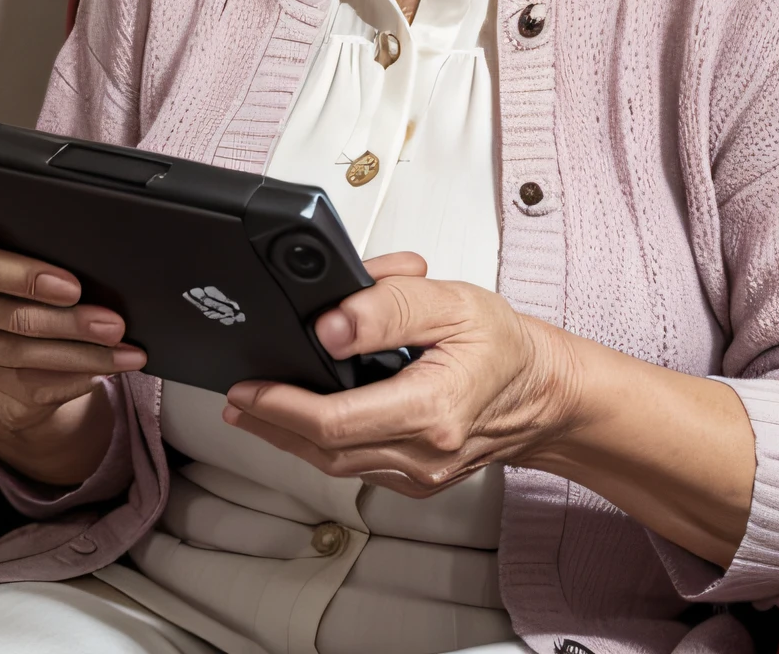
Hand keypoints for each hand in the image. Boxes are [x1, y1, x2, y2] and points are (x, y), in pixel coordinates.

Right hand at [0, 216, 145, 483]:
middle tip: (113, 324)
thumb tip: (100, 252)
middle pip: (7, 316)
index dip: (20, 277)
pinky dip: (73, 377)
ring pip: (20, 355)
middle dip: (68, 323)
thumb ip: (52, 238)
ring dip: (79, 355)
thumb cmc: (37, 251)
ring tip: (121, 349)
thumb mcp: (39, 236)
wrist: (24, 297)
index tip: (73, 288)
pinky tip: (105, 368)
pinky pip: (29, 384)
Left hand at [223, 252, 755, 565]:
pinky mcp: (415, 478)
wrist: (543, 391)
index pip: (336, 420)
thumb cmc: (503, 343)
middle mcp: (422, 453)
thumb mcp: (452, 301)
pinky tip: (301, 421)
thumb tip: (331, 323)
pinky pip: (356, 465)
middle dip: (271, 424)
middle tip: (235, 398)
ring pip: (336, 464)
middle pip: (325, 450)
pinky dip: (321, 444)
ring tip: (252, 410)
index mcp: (432, 409)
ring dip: (288, 437)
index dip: (282, 407)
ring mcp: (418, 473)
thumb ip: (390, 305)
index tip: (248, 387)